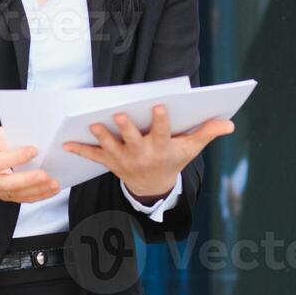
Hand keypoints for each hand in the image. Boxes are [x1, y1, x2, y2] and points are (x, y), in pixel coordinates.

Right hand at [0, 126, 60, 203]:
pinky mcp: (2, 196)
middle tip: (46, 175)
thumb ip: (9, 139)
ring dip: (37, 190)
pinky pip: (20, 198)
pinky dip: (37, 195)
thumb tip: (33, 141)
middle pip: (7, 183)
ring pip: (16, 194)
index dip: (16, 158)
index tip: (34, 151)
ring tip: (53, 184)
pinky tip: (49, 191)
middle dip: (28, 180)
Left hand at [62, 105, 234, 197]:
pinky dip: (80, 150)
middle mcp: (142, 155)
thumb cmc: (173, 160)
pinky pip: (94, 157)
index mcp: (162, 149)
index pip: (162, 133)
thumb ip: (207, 133)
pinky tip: (66, 143)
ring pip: (112, 148)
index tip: (158, 106)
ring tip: (93, 126)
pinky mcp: (110, 162)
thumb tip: (229, 123)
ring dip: (102, 137)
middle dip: (126, 129)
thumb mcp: (191, 149)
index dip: (160, 121)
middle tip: (119, 115)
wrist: (153, 188)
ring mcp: (125, 160)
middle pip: (134, 141)